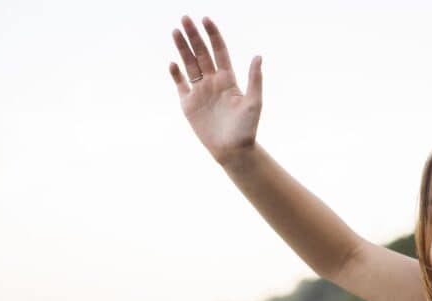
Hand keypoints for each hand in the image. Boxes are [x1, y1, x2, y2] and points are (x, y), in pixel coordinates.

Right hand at [169, 16, 261, 166]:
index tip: (206, 19)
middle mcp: (213, 82)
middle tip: (185, 18)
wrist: (233, 150)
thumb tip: (258, 56)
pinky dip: (175, 74)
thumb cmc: (247, 128)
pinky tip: (173, 63)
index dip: (213, 35)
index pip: (219, 51)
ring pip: (189, 64)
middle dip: (193, 36)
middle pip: (201, 53)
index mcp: (229, 79)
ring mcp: (200, 91)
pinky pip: (180, 85)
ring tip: (175, 31)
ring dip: (182, 48)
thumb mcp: (254, 102)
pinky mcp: (188, 104)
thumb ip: (254, 79)